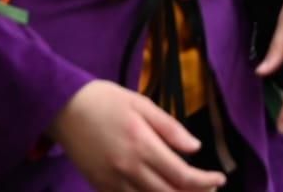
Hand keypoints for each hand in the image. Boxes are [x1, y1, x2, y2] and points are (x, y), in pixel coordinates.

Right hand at [49, 80, 224, 190]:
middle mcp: (128, 169)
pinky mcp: (100, 187)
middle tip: (210, 191)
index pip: (182, 175)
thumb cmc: (106, 100)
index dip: (205, 182)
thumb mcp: (142, 104)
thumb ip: (170, 128)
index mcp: (142, 145)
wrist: (63, 109)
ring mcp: (112, 182)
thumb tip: (196, 148)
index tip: (220, 179)